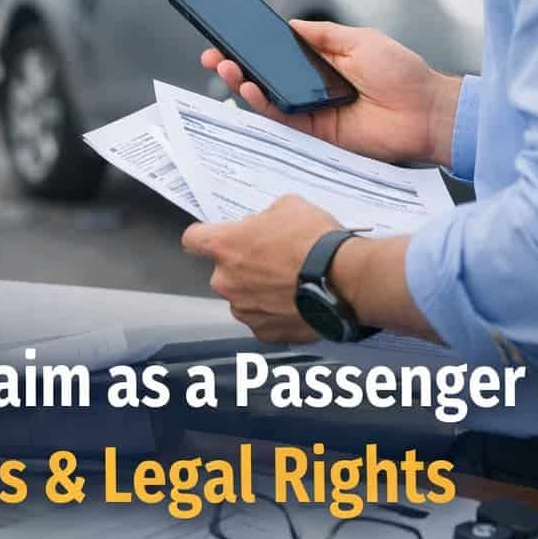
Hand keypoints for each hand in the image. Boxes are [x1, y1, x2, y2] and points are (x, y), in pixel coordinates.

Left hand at [182, 196, 342, 342]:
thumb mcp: (289, 207)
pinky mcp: (264, 332)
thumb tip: (266, 225)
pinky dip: (275, 314)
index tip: (213, 239)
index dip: (204, 237)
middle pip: (224, 272)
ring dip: (259, 292)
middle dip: (244, 266)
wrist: (344, 279)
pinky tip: (296, 303)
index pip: (193, 239)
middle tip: (274, 260)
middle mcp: (226, 281)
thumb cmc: (315, 241)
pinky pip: (263, 320)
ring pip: (243, 298)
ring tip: (291, 284)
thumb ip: (265, 217)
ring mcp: (243, 309)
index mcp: (225, 246)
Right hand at [201, 21, 462, 166]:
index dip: (253, 44)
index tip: (229, 34)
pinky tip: (249, 88)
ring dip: (242, 82)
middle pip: (265, 75)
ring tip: (226, 67)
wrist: (425, 112)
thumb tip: (289, 25)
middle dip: (236, 64)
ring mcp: (310, 109)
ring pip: (266, 97)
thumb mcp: (360, 40)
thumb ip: (322, 35)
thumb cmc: (402, 73)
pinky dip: (261, 103)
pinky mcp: (313, 131)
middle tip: (213, 54)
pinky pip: (280, 117)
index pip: (279, 52)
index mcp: (322, 61)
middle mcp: (311, 85)